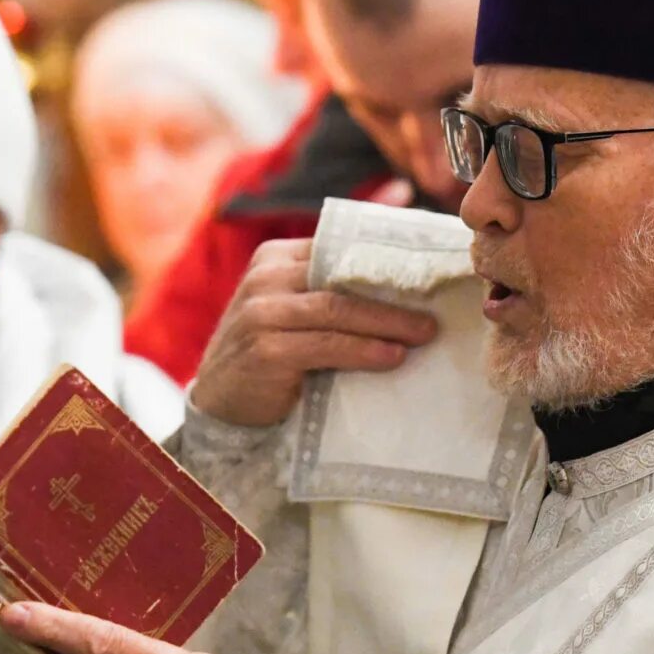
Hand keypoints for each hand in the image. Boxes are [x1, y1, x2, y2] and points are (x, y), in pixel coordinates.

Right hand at [188, 238, 437, 427]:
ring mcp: (261, 312)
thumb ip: (329, 296)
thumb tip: (405, 295)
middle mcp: (266, 277)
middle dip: (394, 297)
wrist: (219, 403)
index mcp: (277, 258)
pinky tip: (391, 357)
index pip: (339, 249)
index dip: (386, 262)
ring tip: (423, 335)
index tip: (429, 275)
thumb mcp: (293, 315)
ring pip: (338, 309)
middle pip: (343, 279)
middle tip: (434, 315)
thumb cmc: (269, 357)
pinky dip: (363, 351)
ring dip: (387, 322)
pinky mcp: (264, 348)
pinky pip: (326, 345)